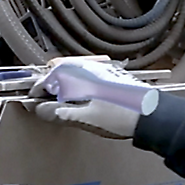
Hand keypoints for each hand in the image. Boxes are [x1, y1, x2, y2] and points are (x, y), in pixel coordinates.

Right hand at [26, 60, 152, 138]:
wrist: (152, 115)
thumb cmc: (120, 115)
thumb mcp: (84, 117)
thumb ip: (58, 112)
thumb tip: (39, 109)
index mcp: (78, 74)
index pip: (46, 79)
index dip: (36, 92)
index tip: (31, 101)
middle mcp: (88, 67)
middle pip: (58, 73)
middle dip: (49, 88)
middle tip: (44, 103)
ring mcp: (101, 70)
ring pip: (72, 75)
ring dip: (63, 87)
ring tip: (61, 104)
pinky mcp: (110, 76)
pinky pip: (85, 77)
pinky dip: (77, 87)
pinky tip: (81, 101)